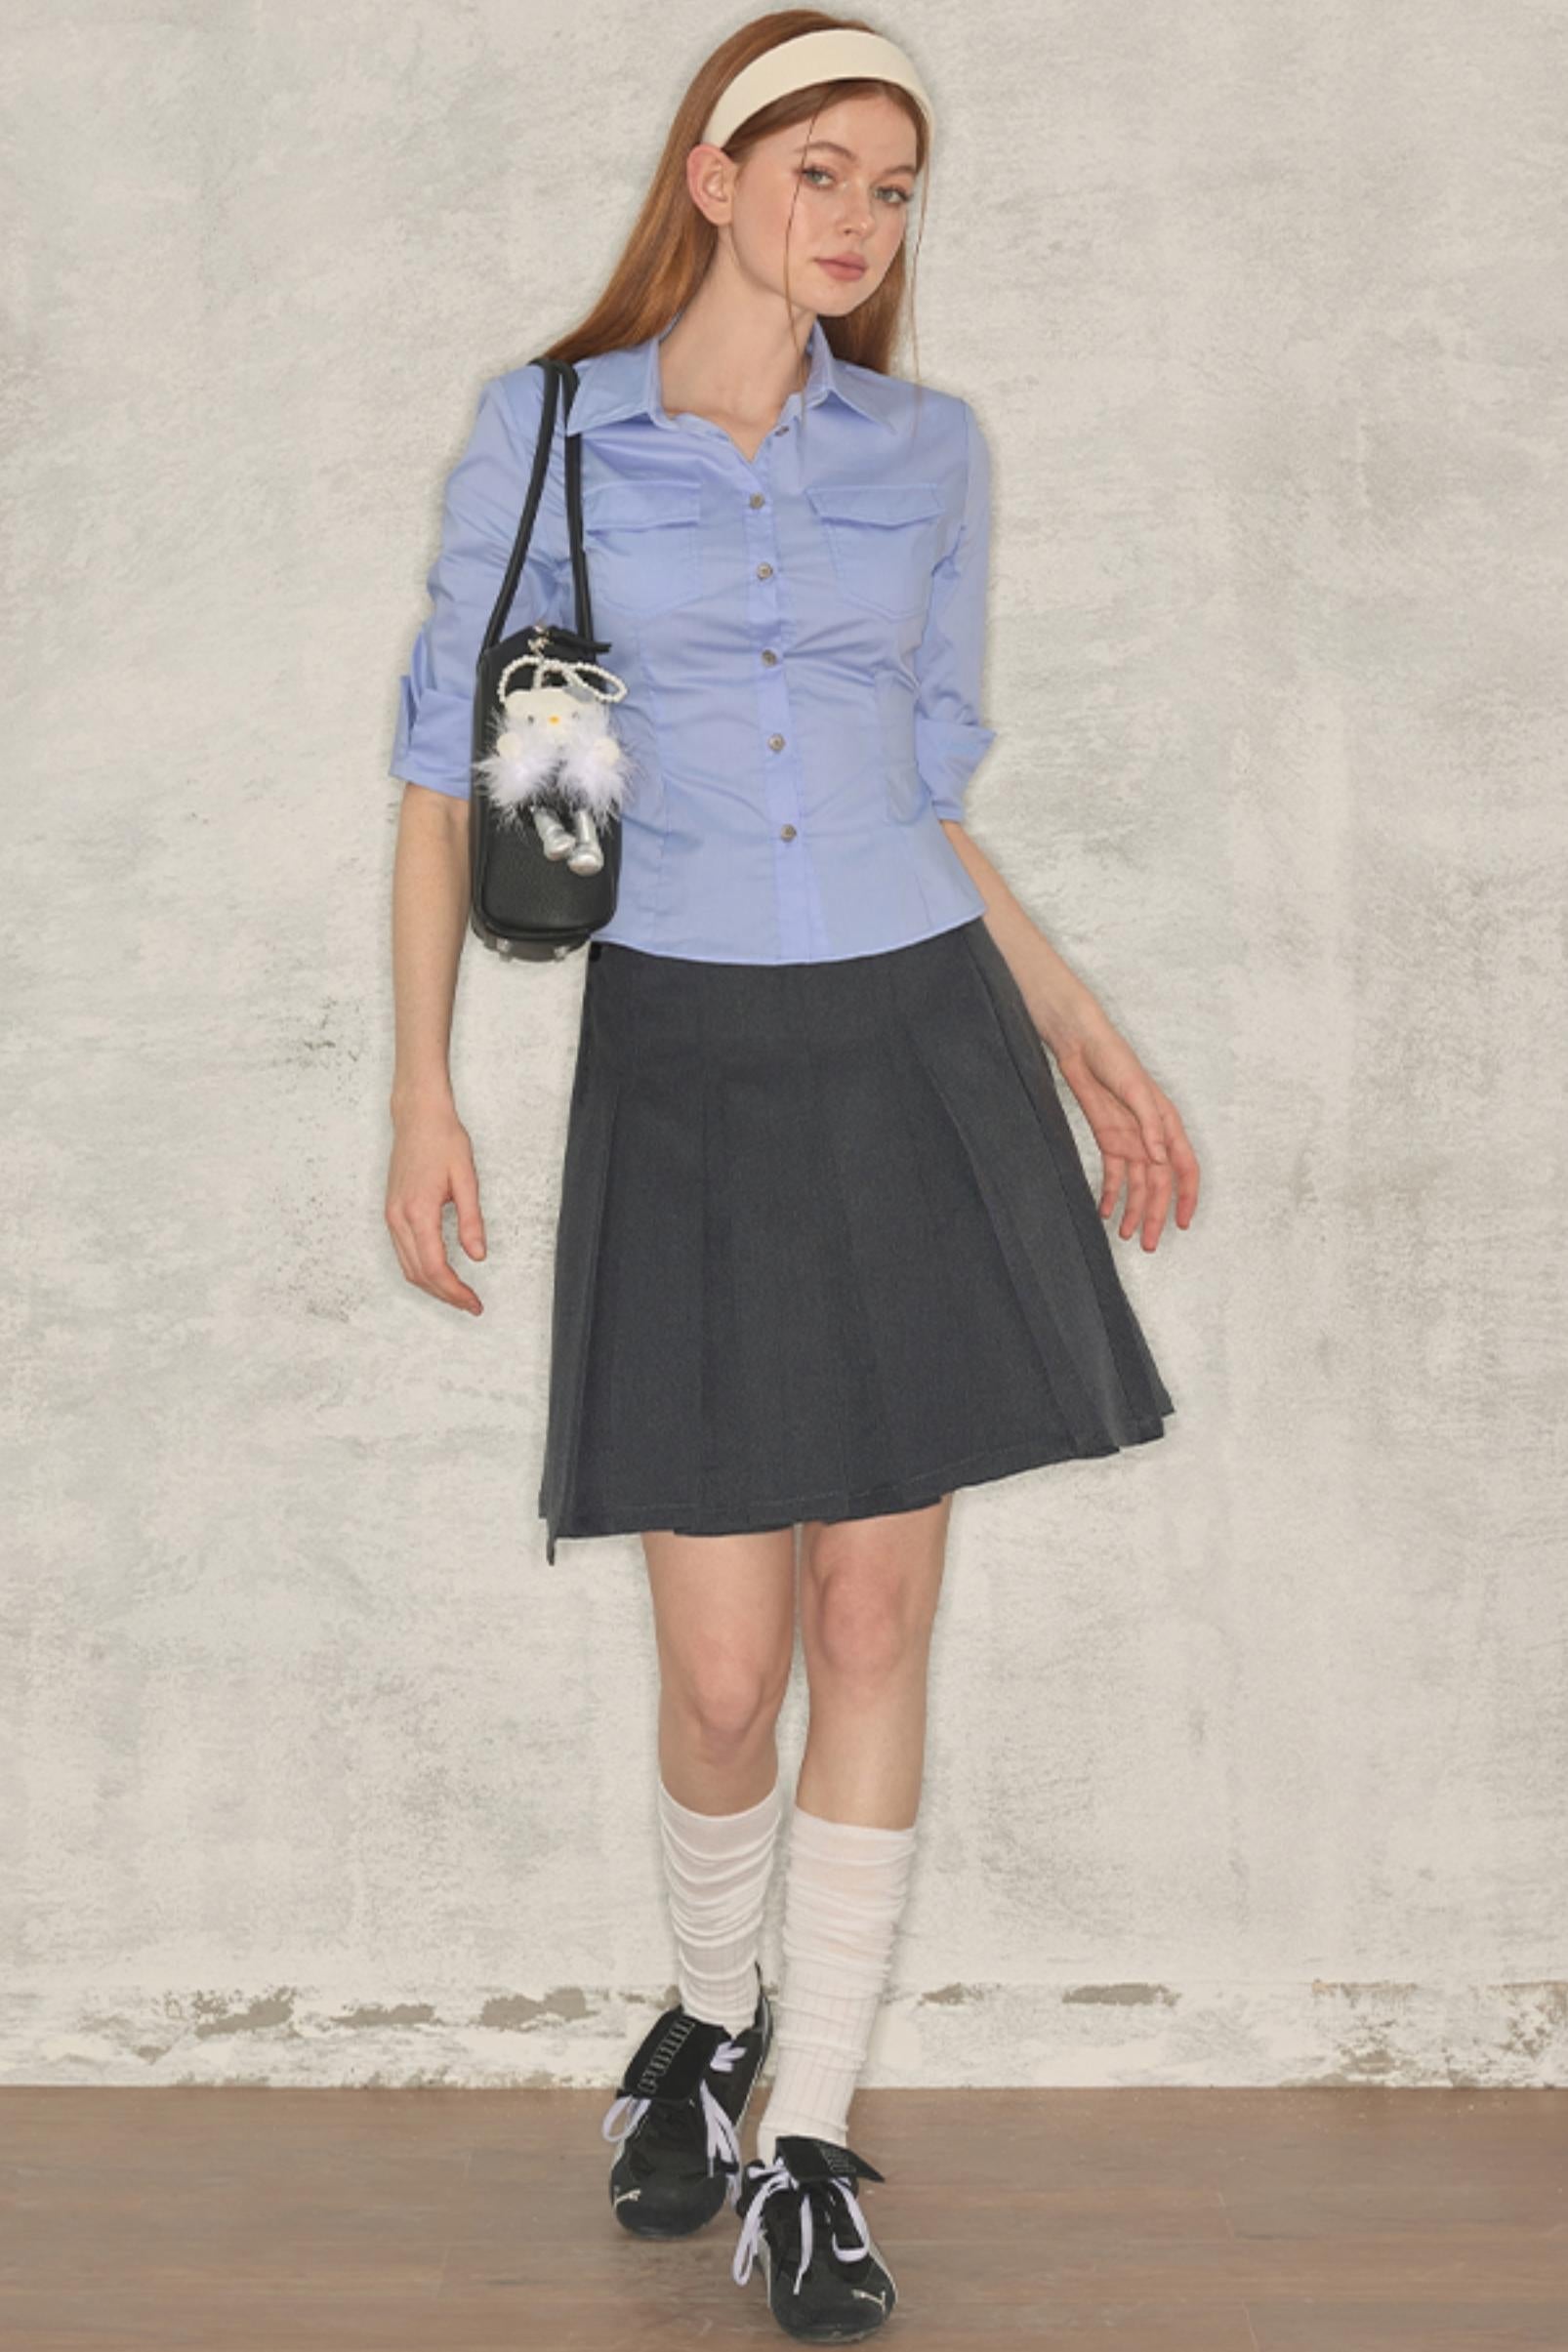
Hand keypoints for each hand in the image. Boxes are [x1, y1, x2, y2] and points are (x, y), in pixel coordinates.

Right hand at [385, 1104, 486, 1313]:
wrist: (417, 1116)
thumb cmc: (442, 1139)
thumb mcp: (466, 1178)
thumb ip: (471, 1220)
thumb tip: (478, 1254)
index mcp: (418, 1211)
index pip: (435, 1267)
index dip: (455, 1291)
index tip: (473, 1302)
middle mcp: (399, 1218)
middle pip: (419, 1273)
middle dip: (445, 1295)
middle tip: (470, 1304)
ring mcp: (391, 1216)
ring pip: (407, 1266)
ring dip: (431, 1286)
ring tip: (457, 1294)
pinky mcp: (391, 1212)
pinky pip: (402, 1252)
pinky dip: (420, 1269)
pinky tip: (438, 1272)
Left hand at [1050, 1020, 1198, 1250]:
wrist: (1081, 1045)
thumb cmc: (1115, 1059)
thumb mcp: (1136, 1091)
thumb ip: (1150, 1125)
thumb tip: (1161, 1159)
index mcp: (1168, 1125)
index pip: (1184, 1169)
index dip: (1186, 1198)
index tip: (1183, 1224)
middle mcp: (1152, 1138)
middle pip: (1158, 1185)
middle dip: (1154, 1215)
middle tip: (1147, 1243)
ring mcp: (1130, 1140)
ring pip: (1136, 1185)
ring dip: (1133, 1210)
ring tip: (1126, 1235)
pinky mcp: (1108, 1139)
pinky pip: (1113, 1174)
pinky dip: (1110, 1195)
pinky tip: (1105, 1213)